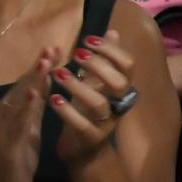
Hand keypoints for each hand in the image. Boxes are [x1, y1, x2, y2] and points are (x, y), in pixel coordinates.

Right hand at [0, 49, 55, 181]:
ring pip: (19, 100)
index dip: (39, 66)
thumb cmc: (17, 156)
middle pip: (22, 87)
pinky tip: (36, 95)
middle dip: (37, 68)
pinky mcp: (7, 143)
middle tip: (52, 48)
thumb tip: (46, 80)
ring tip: (45, 63)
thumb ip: (36, 105)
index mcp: (10, 110)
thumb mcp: (30, 127)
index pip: (26, 84)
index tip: (55, 47)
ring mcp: (3, 128)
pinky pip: (17, 123)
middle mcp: (3, 115)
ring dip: (32, 81)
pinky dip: (26, 107)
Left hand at [48, 30, 138, 166]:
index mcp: (122, 89)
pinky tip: (53, 98)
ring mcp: (107, 123)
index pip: (128, 66)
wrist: (85, 149)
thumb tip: (113, 31)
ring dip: (78, 87)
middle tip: (76, 54)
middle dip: (98, 65)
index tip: (87, 40)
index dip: (111, 51)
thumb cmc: (88, 111)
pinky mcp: (91, 139)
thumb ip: (104, 59)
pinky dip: (67, 111)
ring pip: (99, 104)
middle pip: (119, 83)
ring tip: (59, 74)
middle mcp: (119, 105)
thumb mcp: (96, 82)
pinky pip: (82, 125)